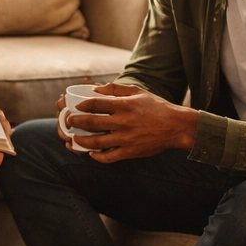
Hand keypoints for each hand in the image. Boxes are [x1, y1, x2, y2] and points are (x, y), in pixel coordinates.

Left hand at [67, 83, 198, 163]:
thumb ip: (116, 89)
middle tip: (69, 122)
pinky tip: (91, 153)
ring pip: (95, 141)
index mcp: (124, 105)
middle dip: (75, 122)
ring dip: (80, 140)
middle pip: (91, 122)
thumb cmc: (157, 107)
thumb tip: (96, 88)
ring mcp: (126, 138)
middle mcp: (123, 122)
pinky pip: (108, 157)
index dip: (82, 105)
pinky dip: (97, 156)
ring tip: (74, 138)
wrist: (176, 127)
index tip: (76, 107)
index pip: (95, 104)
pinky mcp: (130, 152)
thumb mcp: (138, 92)